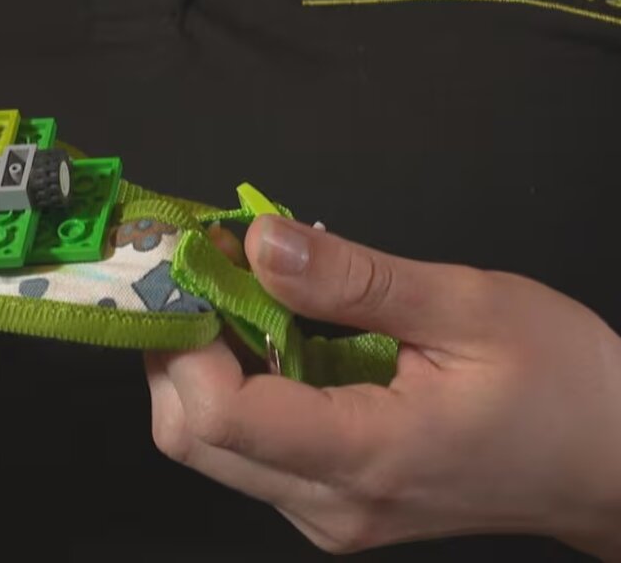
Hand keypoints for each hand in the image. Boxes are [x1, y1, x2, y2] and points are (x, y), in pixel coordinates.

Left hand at [146, 216, 620, 557]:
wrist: (614, 465)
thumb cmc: (564, 385)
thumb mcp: (467, 306)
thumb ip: (350, 278)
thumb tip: (257, 242)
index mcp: (366, 455)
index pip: (217, 415)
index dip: (185, 337)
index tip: (195, 266)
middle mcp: (330, 503)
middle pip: (191, 436)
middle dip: (179, 348)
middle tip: (208, 272)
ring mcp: (326, 514)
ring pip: (210, 446)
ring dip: (204, 366)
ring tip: (246, 295)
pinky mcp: (329, 506)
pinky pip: (249, 451)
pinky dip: (239, 389)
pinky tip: (275, 338)